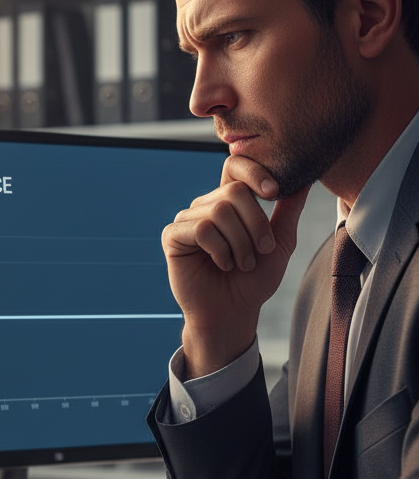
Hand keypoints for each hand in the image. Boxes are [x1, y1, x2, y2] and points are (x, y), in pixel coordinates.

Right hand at [162, 155, 309, 376]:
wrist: (233, 312)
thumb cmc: (254, 280)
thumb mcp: (281, 242)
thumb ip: (289, 209)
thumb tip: (304, 178)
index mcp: (229, 201)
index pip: (235, 166)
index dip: (254, 171)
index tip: (274, 193)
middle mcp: (206, 206)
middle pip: (233, 192)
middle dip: (255, 224)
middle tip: (262, 251)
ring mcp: (187, 220)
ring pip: (219, 211)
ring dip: (240, 243)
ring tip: (241, 263)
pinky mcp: (173, 237)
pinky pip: (201, 229)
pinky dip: (219, 250)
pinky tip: (221, 264)